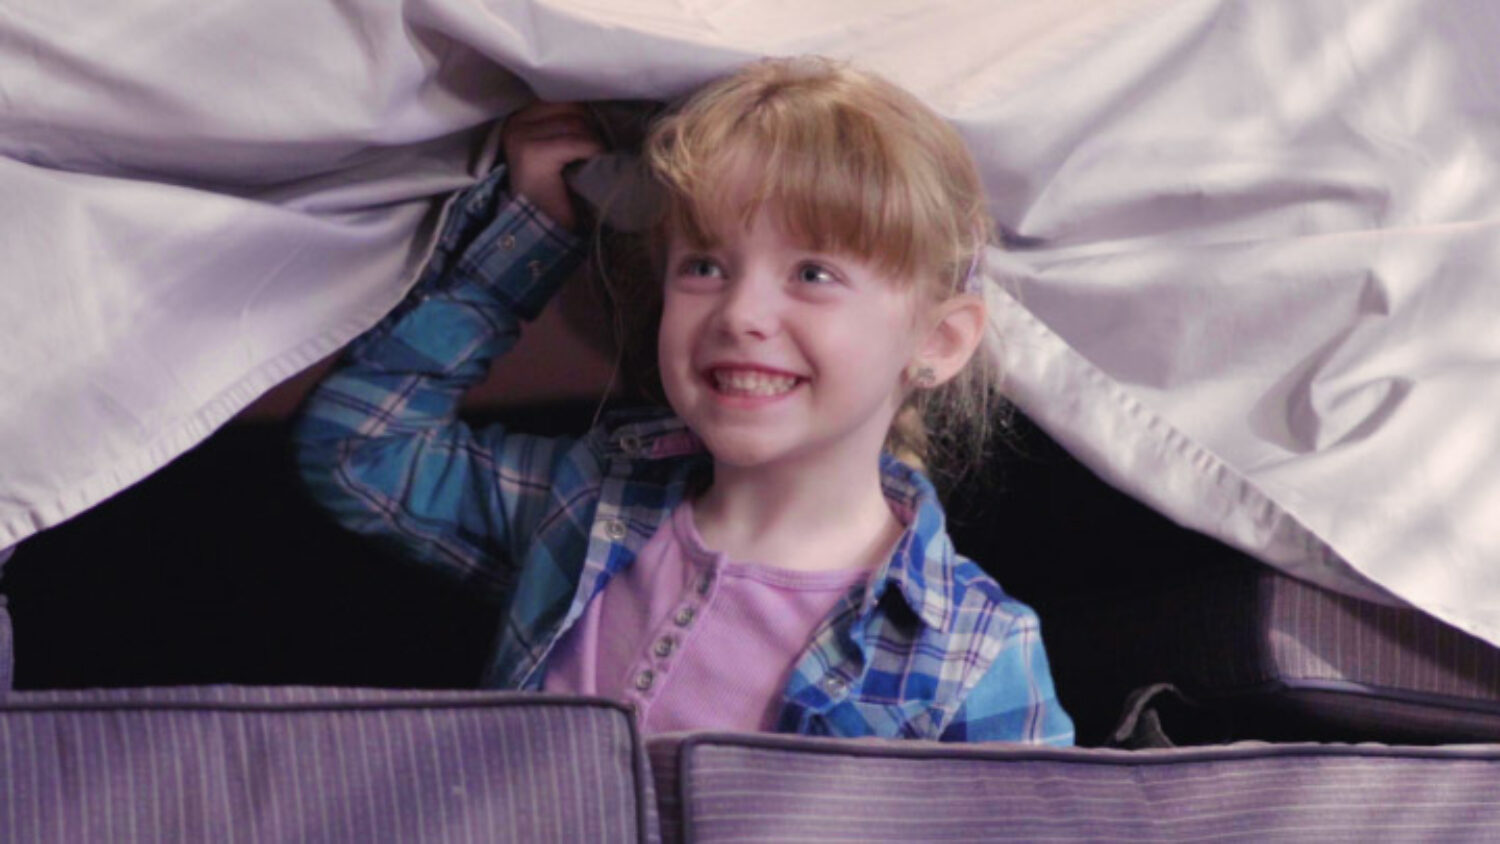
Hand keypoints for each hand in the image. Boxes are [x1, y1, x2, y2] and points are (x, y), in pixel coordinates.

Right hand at [501, 101, 604, 231]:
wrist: (540, 231)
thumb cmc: (554, 192)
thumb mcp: (559, 148)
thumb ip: (568, 123)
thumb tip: (600, 102)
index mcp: (519, 117)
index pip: (562, 98)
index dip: (584, 114)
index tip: (595, 134)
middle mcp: (515, 123)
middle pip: (571, 107)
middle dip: (590, 127)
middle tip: (595, 152)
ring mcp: (522, 136)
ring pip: (577, 123)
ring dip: (594, 142)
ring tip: (594, 161)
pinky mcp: (534, 153)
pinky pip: (578, 141)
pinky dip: (594, 152)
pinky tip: (593, 167)